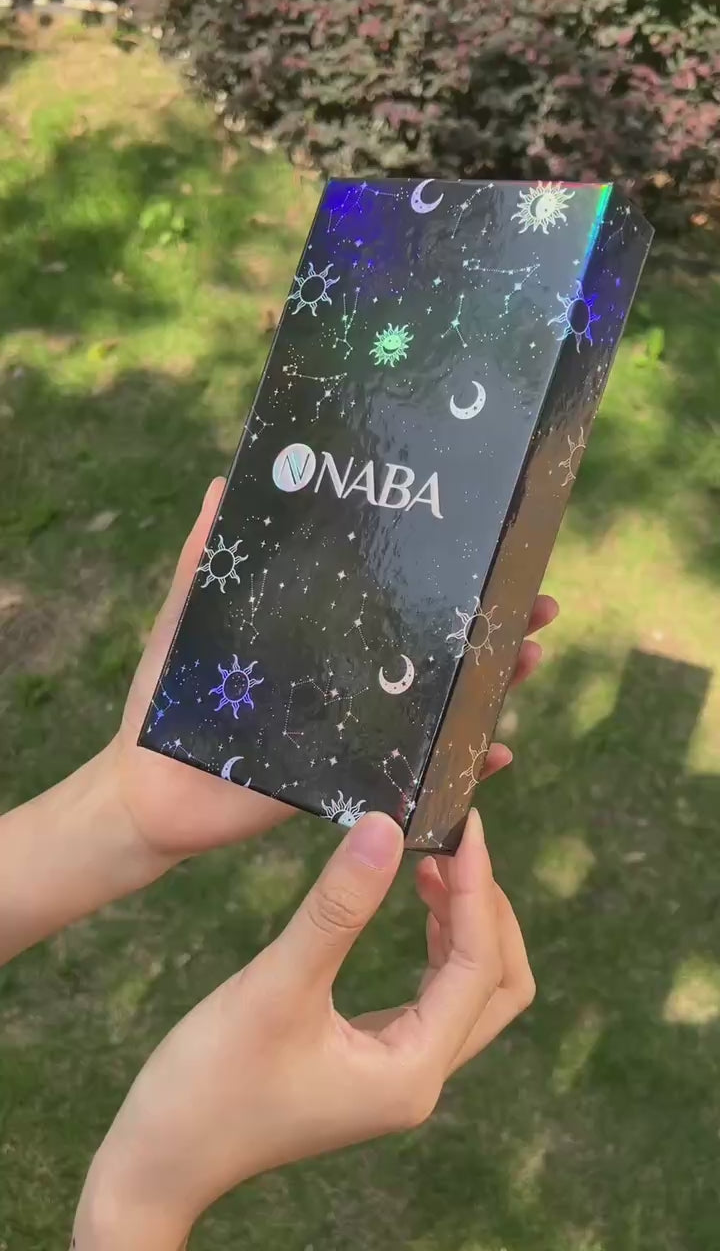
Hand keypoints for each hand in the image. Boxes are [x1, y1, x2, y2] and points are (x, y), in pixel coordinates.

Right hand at [74, 809, 533, 1248]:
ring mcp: (398, 1072)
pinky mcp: (373, 1059)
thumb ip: (336, 907)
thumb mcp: (277, 984)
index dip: (476, 889)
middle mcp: (419, 1078)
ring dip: (464, 923)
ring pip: (469, 991)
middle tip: (454, 842)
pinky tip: (414, 901)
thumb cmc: (211, 1081)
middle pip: (499, 986)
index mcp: (412, 1071)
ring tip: (432, 858)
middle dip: (487, 910)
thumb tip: (385, 827)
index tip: (463, 824)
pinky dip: (437, 943)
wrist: (160, 1158)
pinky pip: (433, 996)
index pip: (479, 967)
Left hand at [111, 478, 558, 861]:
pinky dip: (460, 769)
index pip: (397, 602)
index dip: (447, 580)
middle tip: (538, 607)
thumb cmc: (166, 699)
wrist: (148, 789)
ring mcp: (357, 734)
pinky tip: (495, 755)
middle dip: (493, 629)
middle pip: (436, 651)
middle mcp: (350, 682)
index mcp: (322, 639)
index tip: (494, 551)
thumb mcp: (189, 616)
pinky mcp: (352, 784)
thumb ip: (205, 558)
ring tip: (529, 661)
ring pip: (440, 708)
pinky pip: (416, 776)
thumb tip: (227, 481)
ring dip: (492, 687)